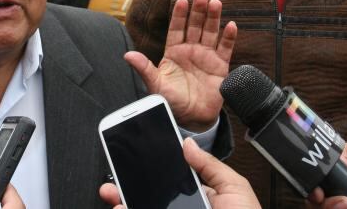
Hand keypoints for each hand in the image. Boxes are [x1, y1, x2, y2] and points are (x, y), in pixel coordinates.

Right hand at [99, 138, 259, 208]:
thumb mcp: (234, 188)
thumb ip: (210, 166)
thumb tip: (187, 143)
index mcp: (200, 197)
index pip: (169, 182)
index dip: (151, 172)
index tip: (133, 162)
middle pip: (152, 198)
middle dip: (130, 188)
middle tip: (112, 183)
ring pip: (145, 208)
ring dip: (127, 203)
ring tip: (114, 197)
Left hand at [124, 0, 236, 131]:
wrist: (192, 119)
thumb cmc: (172, 101)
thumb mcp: (156, 84)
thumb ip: (144, 68)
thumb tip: (127, 55)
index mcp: (174, 52)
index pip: (176, 29)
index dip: (179, 15)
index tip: (181, 1)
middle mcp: (191, 50)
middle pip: (195, 26)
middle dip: (198, 11)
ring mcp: (206, 56)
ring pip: (210, 32)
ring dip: (213, 18)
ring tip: (216, 3)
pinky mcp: (221, 66)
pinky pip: (225, 48)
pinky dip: (228, 37)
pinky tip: (231, 26)